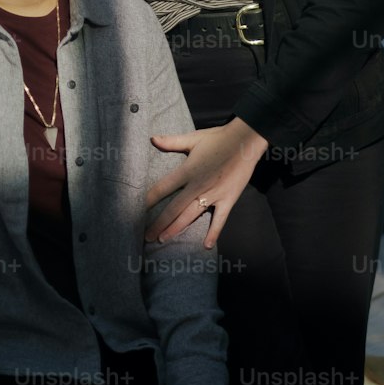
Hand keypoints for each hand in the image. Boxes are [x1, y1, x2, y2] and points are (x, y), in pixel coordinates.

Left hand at [145, 120, 267, 245]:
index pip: (163, 187)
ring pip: (191, 216)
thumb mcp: (193, 138)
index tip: (138, 210)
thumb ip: (171, 142)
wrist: (245, 141)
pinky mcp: (228, 200)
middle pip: (174, 208)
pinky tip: (206, 246)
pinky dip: (213, 233)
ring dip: (176, 229)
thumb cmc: (217, 138)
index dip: (149, 199)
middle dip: (160, 223)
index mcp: (187, 170)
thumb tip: (152, 139)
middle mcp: (198, 185)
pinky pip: (219, 220)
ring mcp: (214, 194)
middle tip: (147, 236)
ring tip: (163, 239)